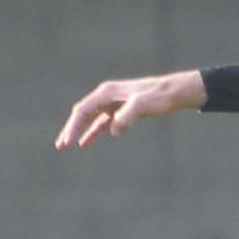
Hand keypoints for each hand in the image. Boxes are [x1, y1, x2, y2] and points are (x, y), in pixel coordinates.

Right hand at [55, 71, 207, 149]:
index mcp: (108, 93)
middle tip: (60, 147)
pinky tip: (86, 142)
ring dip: (79, 131)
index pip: (83, 110)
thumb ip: (129, 115)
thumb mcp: (145, 104)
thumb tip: (114, 130)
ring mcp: (115, 103)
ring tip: (66, 145)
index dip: (73, 127)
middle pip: (83, 114)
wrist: (178, 92)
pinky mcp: (123, 110)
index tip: (67, 142)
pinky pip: (102, 122)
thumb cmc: (161, 96)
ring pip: (91, 118)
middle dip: (71, 130)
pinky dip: (93, 131)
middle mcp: (108, 96)